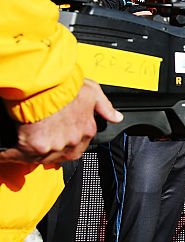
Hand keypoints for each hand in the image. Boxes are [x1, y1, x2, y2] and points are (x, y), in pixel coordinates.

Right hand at [0, 79, 121, 168]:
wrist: (46, 82)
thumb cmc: (66, 85)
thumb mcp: (92, 92)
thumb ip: (104, 106)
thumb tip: (116, 118)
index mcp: (86, 129)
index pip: (77, 146)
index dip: (64, 143)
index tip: (54, 139)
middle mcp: (73, 141)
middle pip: (59, 155)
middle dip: (47, 150)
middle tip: (35, 142)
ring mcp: (55, 146)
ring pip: (40, 158)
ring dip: (29, 154)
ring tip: (19, 147)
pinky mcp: (36, 147)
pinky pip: (19, 156)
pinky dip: (9, 155)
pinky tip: (4, 153)